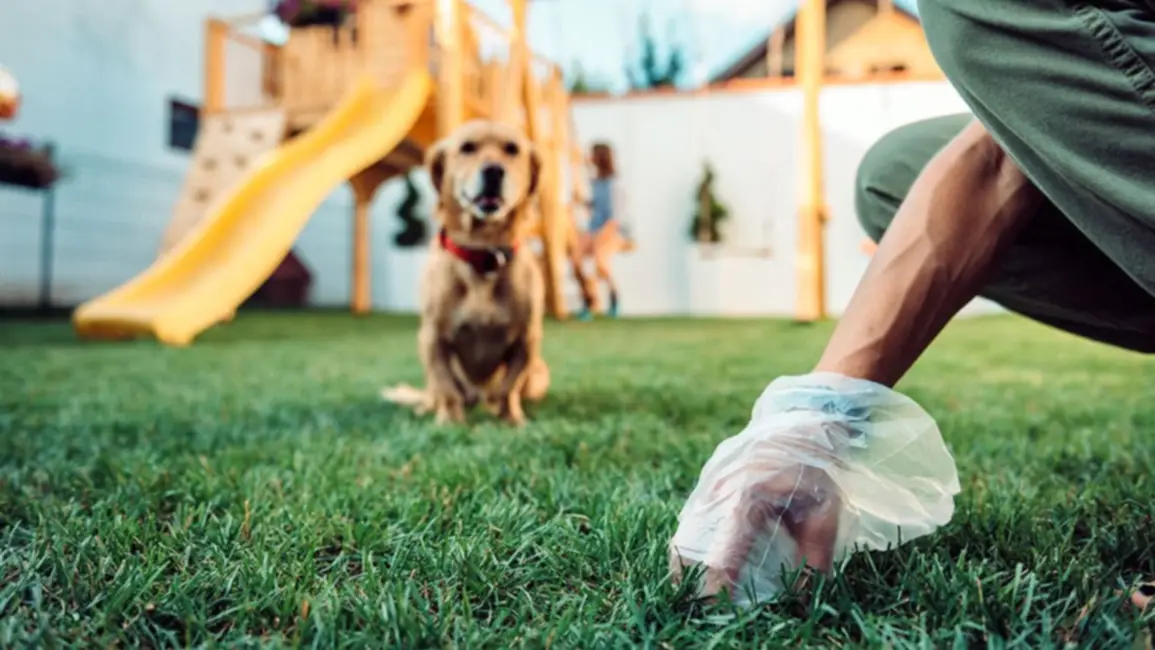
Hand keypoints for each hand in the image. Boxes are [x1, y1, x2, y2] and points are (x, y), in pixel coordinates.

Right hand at [670, 424, 845, 600]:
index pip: (722, 551)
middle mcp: (717, 491)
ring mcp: (706, 486)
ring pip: (685, 533)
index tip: (718, 605)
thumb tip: (805, 592)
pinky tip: (701, 564)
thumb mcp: (824, 507)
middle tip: (702, 604)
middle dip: (691, 578)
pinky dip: (693, 545)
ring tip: (698, 590)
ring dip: (688, 562)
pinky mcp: (706, 486)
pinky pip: (691, 522)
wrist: (796, 420)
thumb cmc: (813, 462)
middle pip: (689, 544)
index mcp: (744, 495)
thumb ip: (815, 552)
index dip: (717, 583)